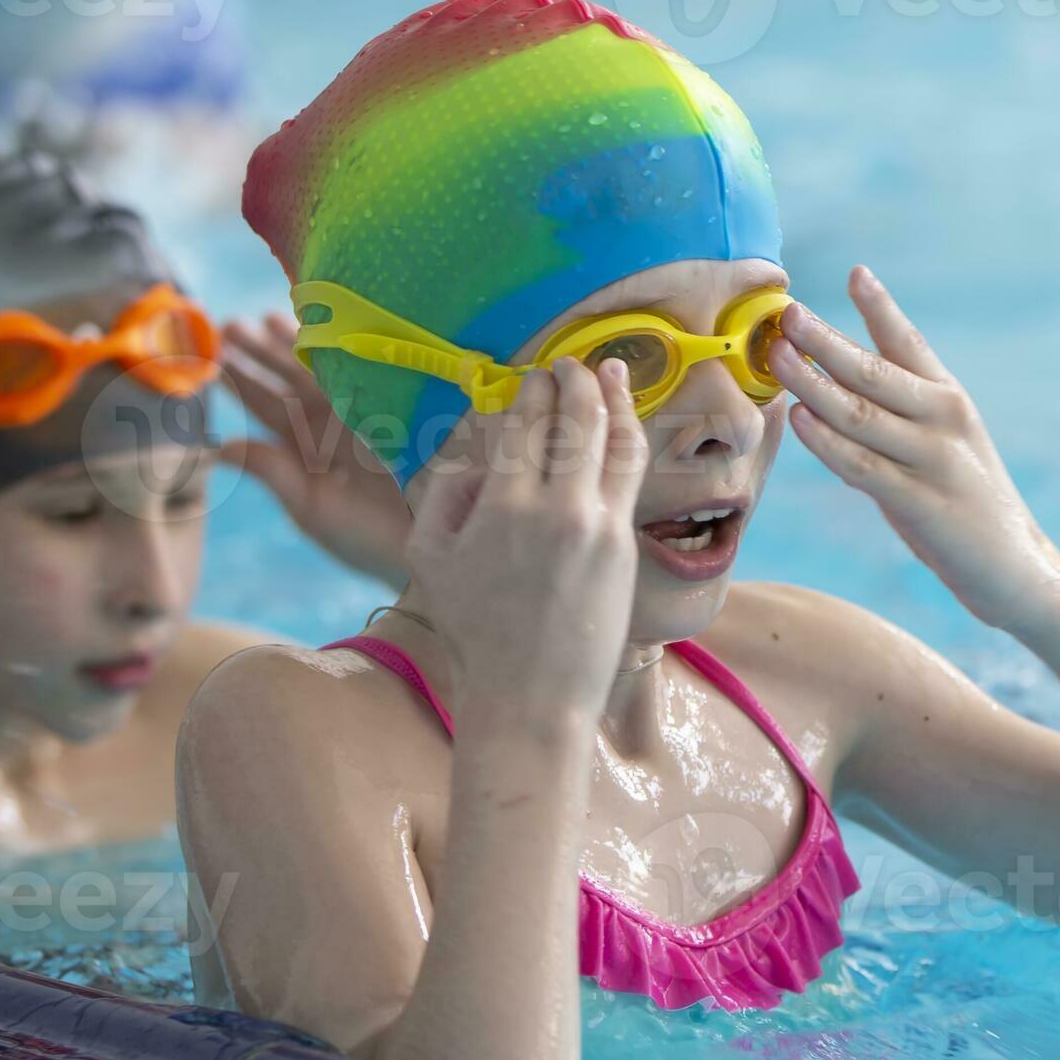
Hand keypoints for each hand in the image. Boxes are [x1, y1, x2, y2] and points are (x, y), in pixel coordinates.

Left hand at [218, 312, 411, 586]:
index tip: (212, 355)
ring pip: (320, 368)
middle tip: (229, 326)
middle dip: (259, 352)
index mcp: (305, 452)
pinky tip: (323, 323)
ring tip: (267, 317)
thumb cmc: (370, 537)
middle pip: (287, 380)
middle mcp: (330, 426)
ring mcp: (362, 411)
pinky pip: (360, 366)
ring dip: (293, 341)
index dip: (240, 380)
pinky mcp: (394, 403)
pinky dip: (341, 345)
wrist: (441, 539)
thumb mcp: (313, 509)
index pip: (265, 408)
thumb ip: (271, 472)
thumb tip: (218, 447)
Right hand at [401, 357, 648, 732]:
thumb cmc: (474, 629)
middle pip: (575, 419)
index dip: (532, 390)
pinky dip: (628, 436)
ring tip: (608, 370)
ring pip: (614, 439)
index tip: (534, 374)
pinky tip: (625, 420)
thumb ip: (444, 492)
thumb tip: (479, 454)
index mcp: (501, 506)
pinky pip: (629, 473)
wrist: (531, 695)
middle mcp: (554, 507)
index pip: (525, 425)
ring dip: (613, 397)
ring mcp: (596, 525)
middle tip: (569, 364)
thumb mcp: (430, 557)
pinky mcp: (622, 544)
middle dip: (574, 381)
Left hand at [774, 267, 1059, 634]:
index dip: (881, 307)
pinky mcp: (920, 503)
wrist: (1018, 569)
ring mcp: (934, 460)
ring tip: (778, 356)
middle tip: (788, 312)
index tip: (855, 272)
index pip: (910, 342)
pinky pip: (863, 465)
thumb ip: (899, 413)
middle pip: (874, 370)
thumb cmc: (967, 503)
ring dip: (814, 382)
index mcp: (950, 399)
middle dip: (827, 340)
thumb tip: (836, 383)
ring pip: (862, 412)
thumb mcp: (942, 444)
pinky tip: (800, 418)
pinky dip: (828, 440)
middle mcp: (944, 419)